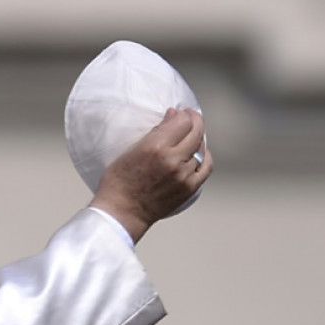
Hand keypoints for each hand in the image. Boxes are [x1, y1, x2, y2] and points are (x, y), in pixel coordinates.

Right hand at [90, 108, 213, 242]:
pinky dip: (205, 157)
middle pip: (195, 132)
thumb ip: (155, 132)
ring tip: (189, 137)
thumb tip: (173, 115)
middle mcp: (173, 159)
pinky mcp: (189, 188)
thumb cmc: (118, 182)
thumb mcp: (130, 151)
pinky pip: (206, 167)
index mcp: (155, 147)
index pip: (182, 121)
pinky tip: (199, 154)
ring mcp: (183, 175)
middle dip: (194, 121)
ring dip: (197, 139)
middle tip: (189, 118)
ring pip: (201, 148)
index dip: (183, 114)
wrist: (122, 212)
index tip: (179, 112)